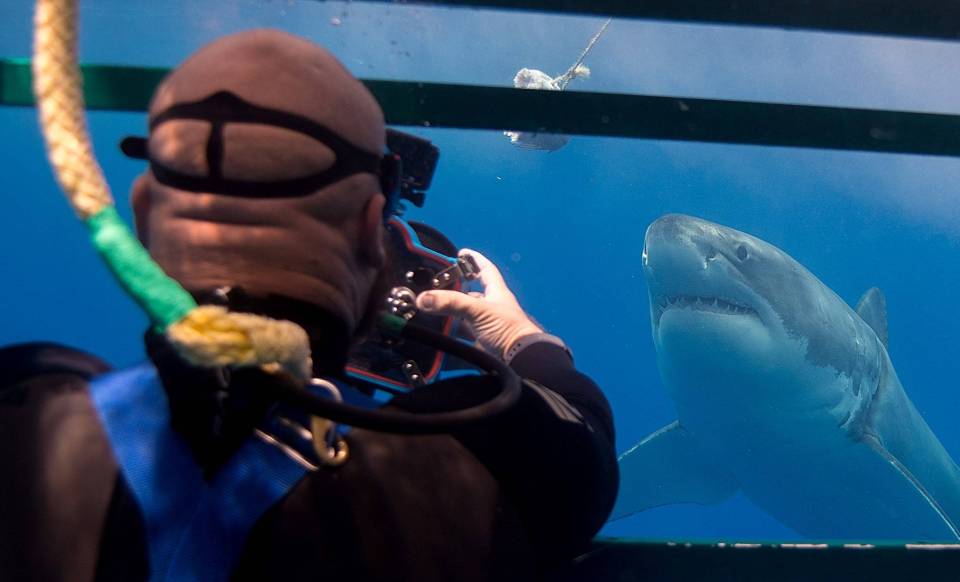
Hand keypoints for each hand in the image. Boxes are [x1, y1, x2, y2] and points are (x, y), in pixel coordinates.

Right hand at [416, 249, 542, 358]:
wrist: (520, 359)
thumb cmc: (508, 329)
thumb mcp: (477, 310)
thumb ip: (451, 302)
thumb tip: (425, 298)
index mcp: (496, 292)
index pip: (486, 269)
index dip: (474, 259)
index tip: (462, 252)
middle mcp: (492, 306)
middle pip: (471, 293)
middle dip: (454, 290)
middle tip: (437, 286)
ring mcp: (487, 324)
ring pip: (465, 314)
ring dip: (450, 313)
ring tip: (433, 309)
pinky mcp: (482, 341)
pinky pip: (464, 334)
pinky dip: (452, 333)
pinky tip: (441, 333)